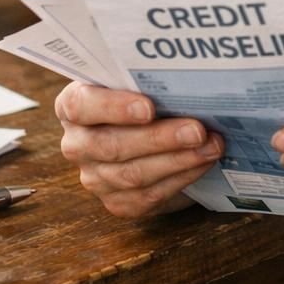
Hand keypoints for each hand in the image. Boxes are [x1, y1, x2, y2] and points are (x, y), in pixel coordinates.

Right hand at [55, 81, 222, 219]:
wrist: (150, 137)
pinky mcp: (118, 202)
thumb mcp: (138, 84)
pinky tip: (203, 163)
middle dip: (160, 138)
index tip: (148, 107)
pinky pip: (148, 195)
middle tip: (197, 130)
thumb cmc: (145, 99)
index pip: (81, 106)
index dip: (114, 107)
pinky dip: (181, 178)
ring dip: (178, 160)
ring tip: (211, 146)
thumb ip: (148, 81)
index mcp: (73, 107)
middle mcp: (78, 144)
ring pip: (133, 174)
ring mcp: (95, 177)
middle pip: (112, 145)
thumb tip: (187, 81)